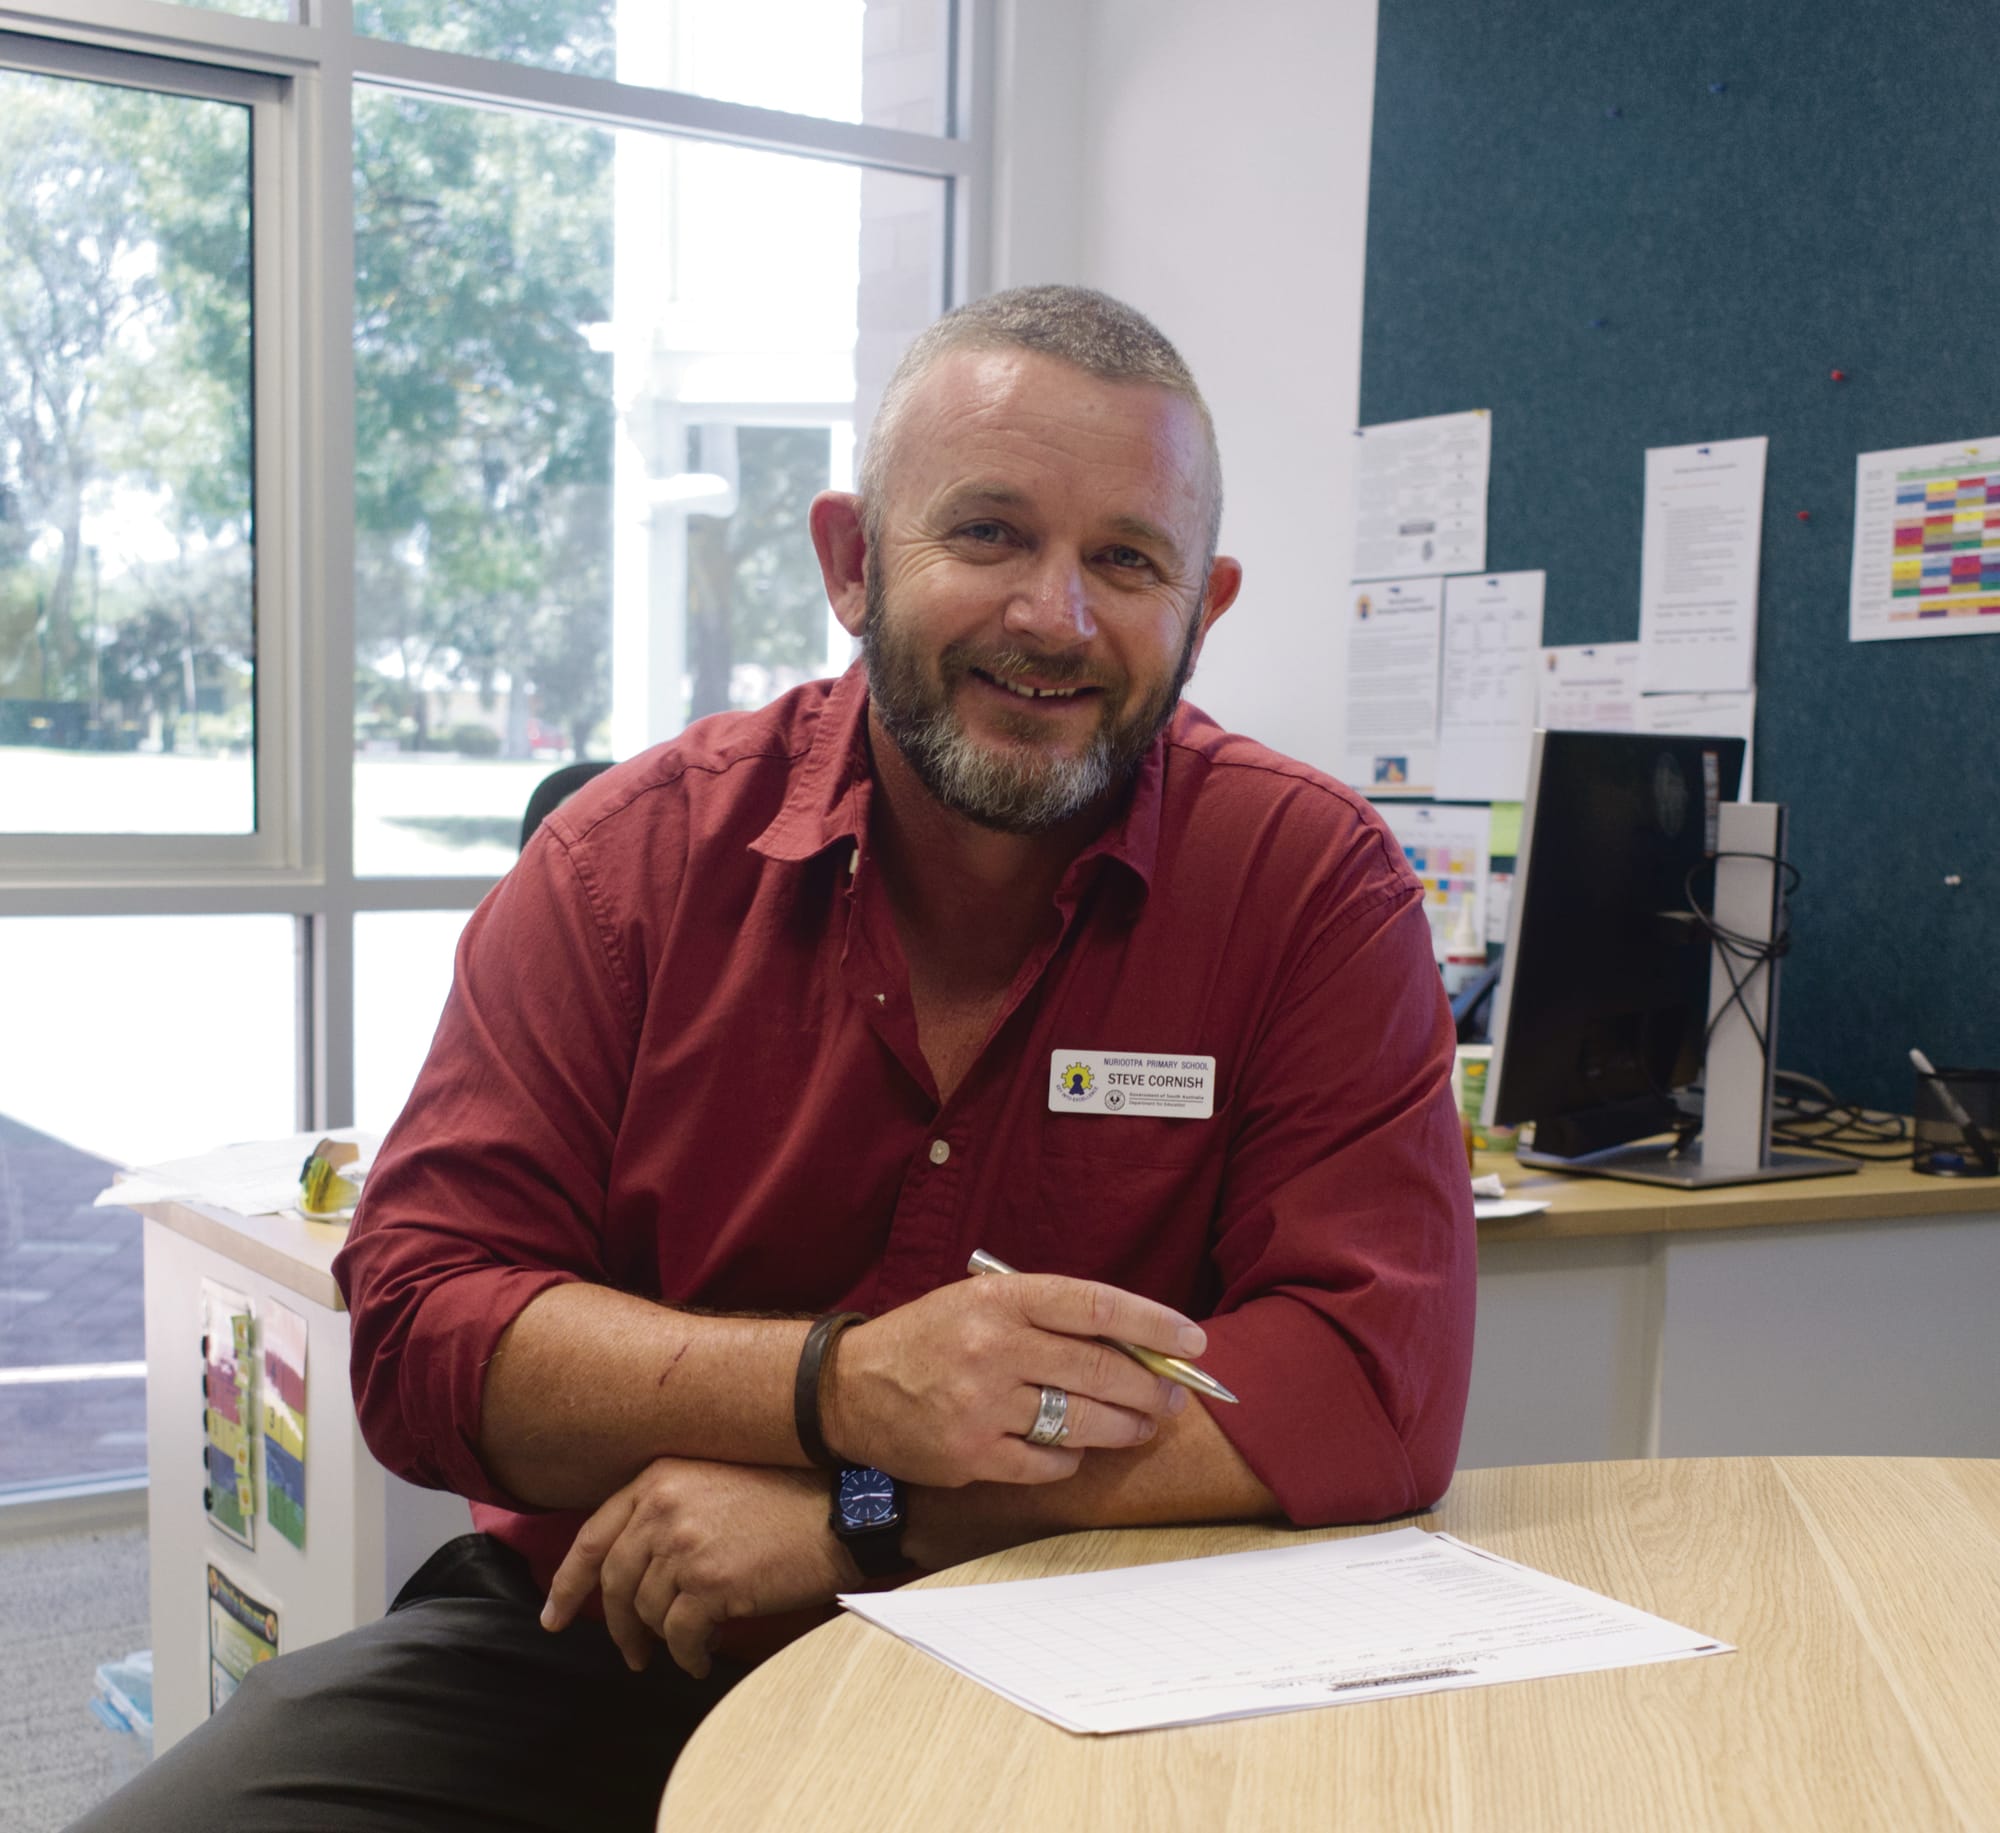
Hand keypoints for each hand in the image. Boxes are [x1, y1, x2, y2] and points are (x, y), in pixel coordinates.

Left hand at [540, 1459, 848, 1677]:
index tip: (554, 1616)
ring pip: (649, 1613)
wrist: (843, 1509)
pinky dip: (690, 1654)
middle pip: (614, 1583)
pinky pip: (681, 1636)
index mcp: (659, 1478)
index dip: (568, 1583)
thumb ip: (667, 1510)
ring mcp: (685, 1546)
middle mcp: (663, 1507)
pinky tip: (703, 1655)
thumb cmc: (788, 1497)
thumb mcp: (716, 1481)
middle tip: (630, 1653)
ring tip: (689, 1644)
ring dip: (666, 1639)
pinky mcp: (711, 1584)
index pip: (593, 1537)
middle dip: (617, 1627)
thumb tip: (633, 1569)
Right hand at [822, 1272, 1202, 1487]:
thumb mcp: (981, 1303)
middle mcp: (993, 1347)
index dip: (1153, 1324)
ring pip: (1082, 1420)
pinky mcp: (972, 1455)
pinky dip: (1071, 1457)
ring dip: (1125, 1426)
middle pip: (1099, 1369)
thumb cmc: (930, 1339)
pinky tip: (1075, 1447)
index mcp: (1000, 1299)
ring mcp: (982, 1405)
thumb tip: (1133, 1345)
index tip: (1193, 1341)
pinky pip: (1048, 1462)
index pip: (1095, 1305)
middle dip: (1151, 1387)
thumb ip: (1048, 1318)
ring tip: (1142, 1425)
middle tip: (1176, 1396)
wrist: (849, 1388)